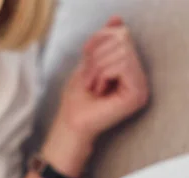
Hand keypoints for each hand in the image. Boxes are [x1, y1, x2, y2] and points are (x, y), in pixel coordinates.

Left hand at [57, 16, 149, 141]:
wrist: (72, 123)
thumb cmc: (77, 97)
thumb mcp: (88, 62)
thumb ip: (103, 42)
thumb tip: (116, 20)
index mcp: (130, 67)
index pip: (120, 34)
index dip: (98, 40)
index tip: (85, 58)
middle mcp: (140, 76)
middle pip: (122, 40)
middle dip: (97, 56)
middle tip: (88, 78)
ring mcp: (141, 86)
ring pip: (122, 52)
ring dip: (97, 67)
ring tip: (93, 86)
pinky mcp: (138, 94)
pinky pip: (123, 65)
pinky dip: (103, 74)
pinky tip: (99, 90)